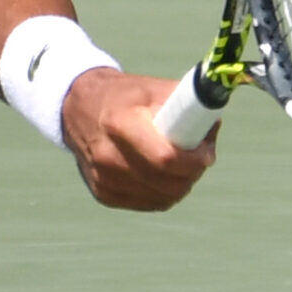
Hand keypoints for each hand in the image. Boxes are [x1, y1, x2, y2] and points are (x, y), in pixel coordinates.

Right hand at [60, 67, 216, 209]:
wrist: (80, 109)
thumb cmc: (126, 97)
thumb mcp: (155, 89)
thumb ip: (187, 105)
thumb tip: (212, 126)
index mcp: (120, 122)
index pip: (165, 157)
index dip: (192, 160)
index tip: (205, 153)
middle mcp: (107, 155)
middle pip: (165, 182)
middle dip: (191, 173)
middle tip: (200, 159)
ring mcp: (103, 179)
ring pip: (161, 197)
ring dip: (181, 185)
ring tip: (184, 165)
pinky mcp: (103, 194)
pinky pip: (148, 203)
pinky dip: (164, 193)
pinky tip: (165, 175)